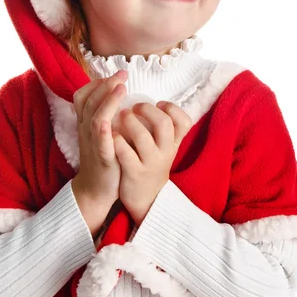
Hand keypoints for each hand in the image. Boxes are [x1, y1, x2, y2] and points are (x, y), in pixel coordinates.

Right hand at [72, 70, 127, 204]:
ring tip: (121, 87)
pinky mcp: (102, 158)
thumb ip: (104, 114)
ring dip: (107, 101)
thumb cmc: (103, 158)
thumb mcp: (100, 133)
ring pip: (95, 118)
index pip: (83, 97)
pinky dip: (103, 130)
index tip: (114, 76)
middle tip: (122, 74)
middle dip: (106, 85)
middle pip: (89, 102)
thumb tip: (117, 93)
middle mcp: (86, 130)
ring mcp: (93, 143)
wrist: (96, 190)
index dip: (96, 84)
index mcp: (85, 123)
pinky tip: (110, 121)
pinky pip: (100, 142)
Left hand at [112, 101, 192, 225]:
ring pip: (142, 137)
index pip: (184, 121)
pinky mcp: (134, 173)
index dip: (172, 108)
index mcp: (174, 142)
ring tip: (119, 115)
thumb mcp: (164, 146)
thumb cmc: (152, 162)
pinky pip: (125, 153)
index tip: (158, 103)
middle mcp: (165, 152)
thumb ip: (164, 127)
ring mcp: (150, 163)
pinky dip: (117, 140)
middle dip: (146, 109)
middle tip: (133, 106)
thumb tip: (153, 99)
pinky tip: (112, 134)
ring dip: (129, 122)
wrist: (146, 197)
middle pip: (163, 123)